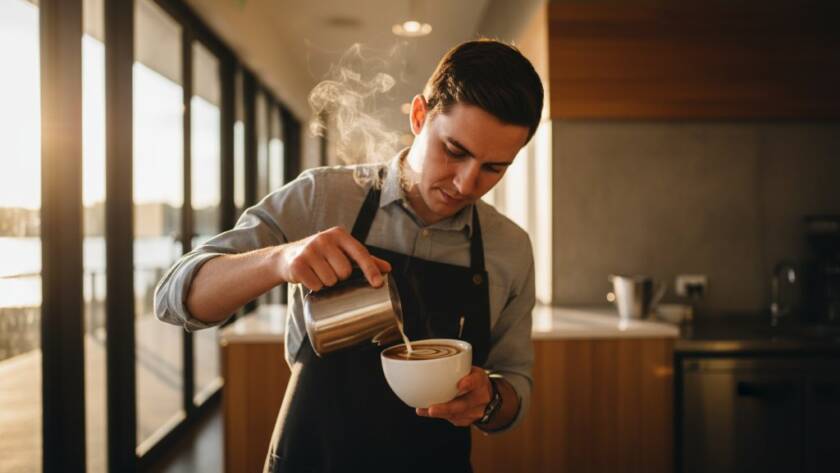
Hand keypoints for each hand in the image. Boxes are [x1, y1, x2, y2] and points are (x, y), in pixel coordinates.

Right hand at [275, 226, 390, 291]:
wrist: (287, 257)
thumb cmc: (321, 255)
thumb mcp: (342, 252)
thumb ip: (364, 259)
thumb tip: (388, 269)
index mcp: (338, 234)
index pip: (360, 253)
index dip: (370, 269)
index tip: (378, 283)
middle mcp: (324, 239)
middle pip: (345, 272)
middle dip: (340, 277)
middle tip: (330, 271)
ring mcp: (309, 251)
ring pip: (330, 280)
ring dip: (327, 283)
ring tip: (319, 273)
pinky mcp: (297, 264)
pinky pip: (316, 285)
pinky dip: (315, 287)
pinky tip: (309, 278)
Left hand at [415, 366, 491, 426]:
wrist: (486, 396)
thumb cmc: (473, 380)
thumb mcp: (470, 369)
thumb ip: (456, 367)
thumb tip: (430, 365)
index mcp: (480, 382)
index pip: (476, 382)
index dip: (468, 384)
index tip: (460, 385)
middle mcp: (480, 399)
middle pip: (463, 405)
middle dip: (446, 408)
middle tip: (432, 409)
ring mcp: (474, 412)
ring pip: (455, 415)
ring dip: (438, 413)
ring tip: (423, 410)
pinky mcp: (466, 420)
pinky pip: (451, 419)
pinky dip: (438, 415)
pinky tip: (426, 411)